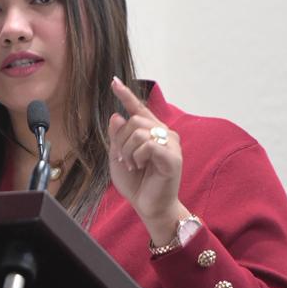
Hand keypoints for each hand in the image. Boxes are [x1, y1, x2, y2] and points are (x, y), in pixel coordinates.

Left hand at [108, 78, 189, 243]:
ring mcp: (171, 144)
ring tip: (131, 165)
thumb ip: (117, 137)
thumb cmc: (136, 183)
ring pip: (139, 130)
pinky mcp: (172, 158)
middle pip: (134, 119)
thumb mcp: (118, 157)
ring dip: (127, 149)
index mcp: (152, 132)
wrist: (148, 206)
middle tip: (124, 160)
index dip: (126, 95)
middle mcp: (164, 133)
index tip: (114, 81)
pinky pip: (148, 145)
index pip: (138, 109)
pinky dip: (137, 156)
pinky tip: (139, 166)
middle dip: (121, 140)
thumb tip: (117, 115)